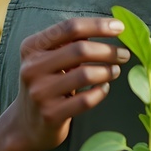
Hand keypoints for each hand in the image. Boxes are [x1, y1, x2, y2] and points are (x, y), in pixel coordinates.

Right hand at [9, 17, 129, 150]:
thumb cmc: (47, 83)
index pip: (69, 28)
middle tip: (124, 54)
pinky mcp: (50, 114)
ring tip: (116, 71)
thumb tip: (109, 27)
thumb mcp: (49, 59)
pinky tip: (104, 88)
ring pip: (85, 75)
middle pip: (80, 49)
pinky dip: (101, 92)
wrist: (27, 124)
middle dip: (109, 51)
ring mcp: (40, 92)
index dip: (97, 26)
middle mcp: (32, 68)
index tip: (120, 27)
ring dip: (108, 71)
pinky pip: (86, 100)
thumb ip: (70, 43)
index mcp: (32, 47)